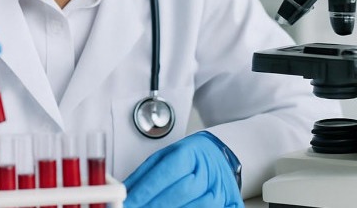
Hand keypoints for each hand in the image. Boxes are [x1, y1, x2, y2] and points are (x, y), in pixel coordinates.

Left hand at [123, 132, 242, 207]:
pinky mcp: (231, 202)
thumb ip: (144, 175)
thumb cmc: (189, 158)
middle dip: (157, 205)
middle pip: (181, 191)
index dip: (147, 190)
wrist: (219, 157)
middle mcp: (207, 171)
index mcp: (190, 153)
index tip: (131, 202)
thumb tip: (125, 191)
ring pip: (199, 206)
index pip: (166, 172)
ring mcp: (221, 188)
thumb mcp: (164, 157)